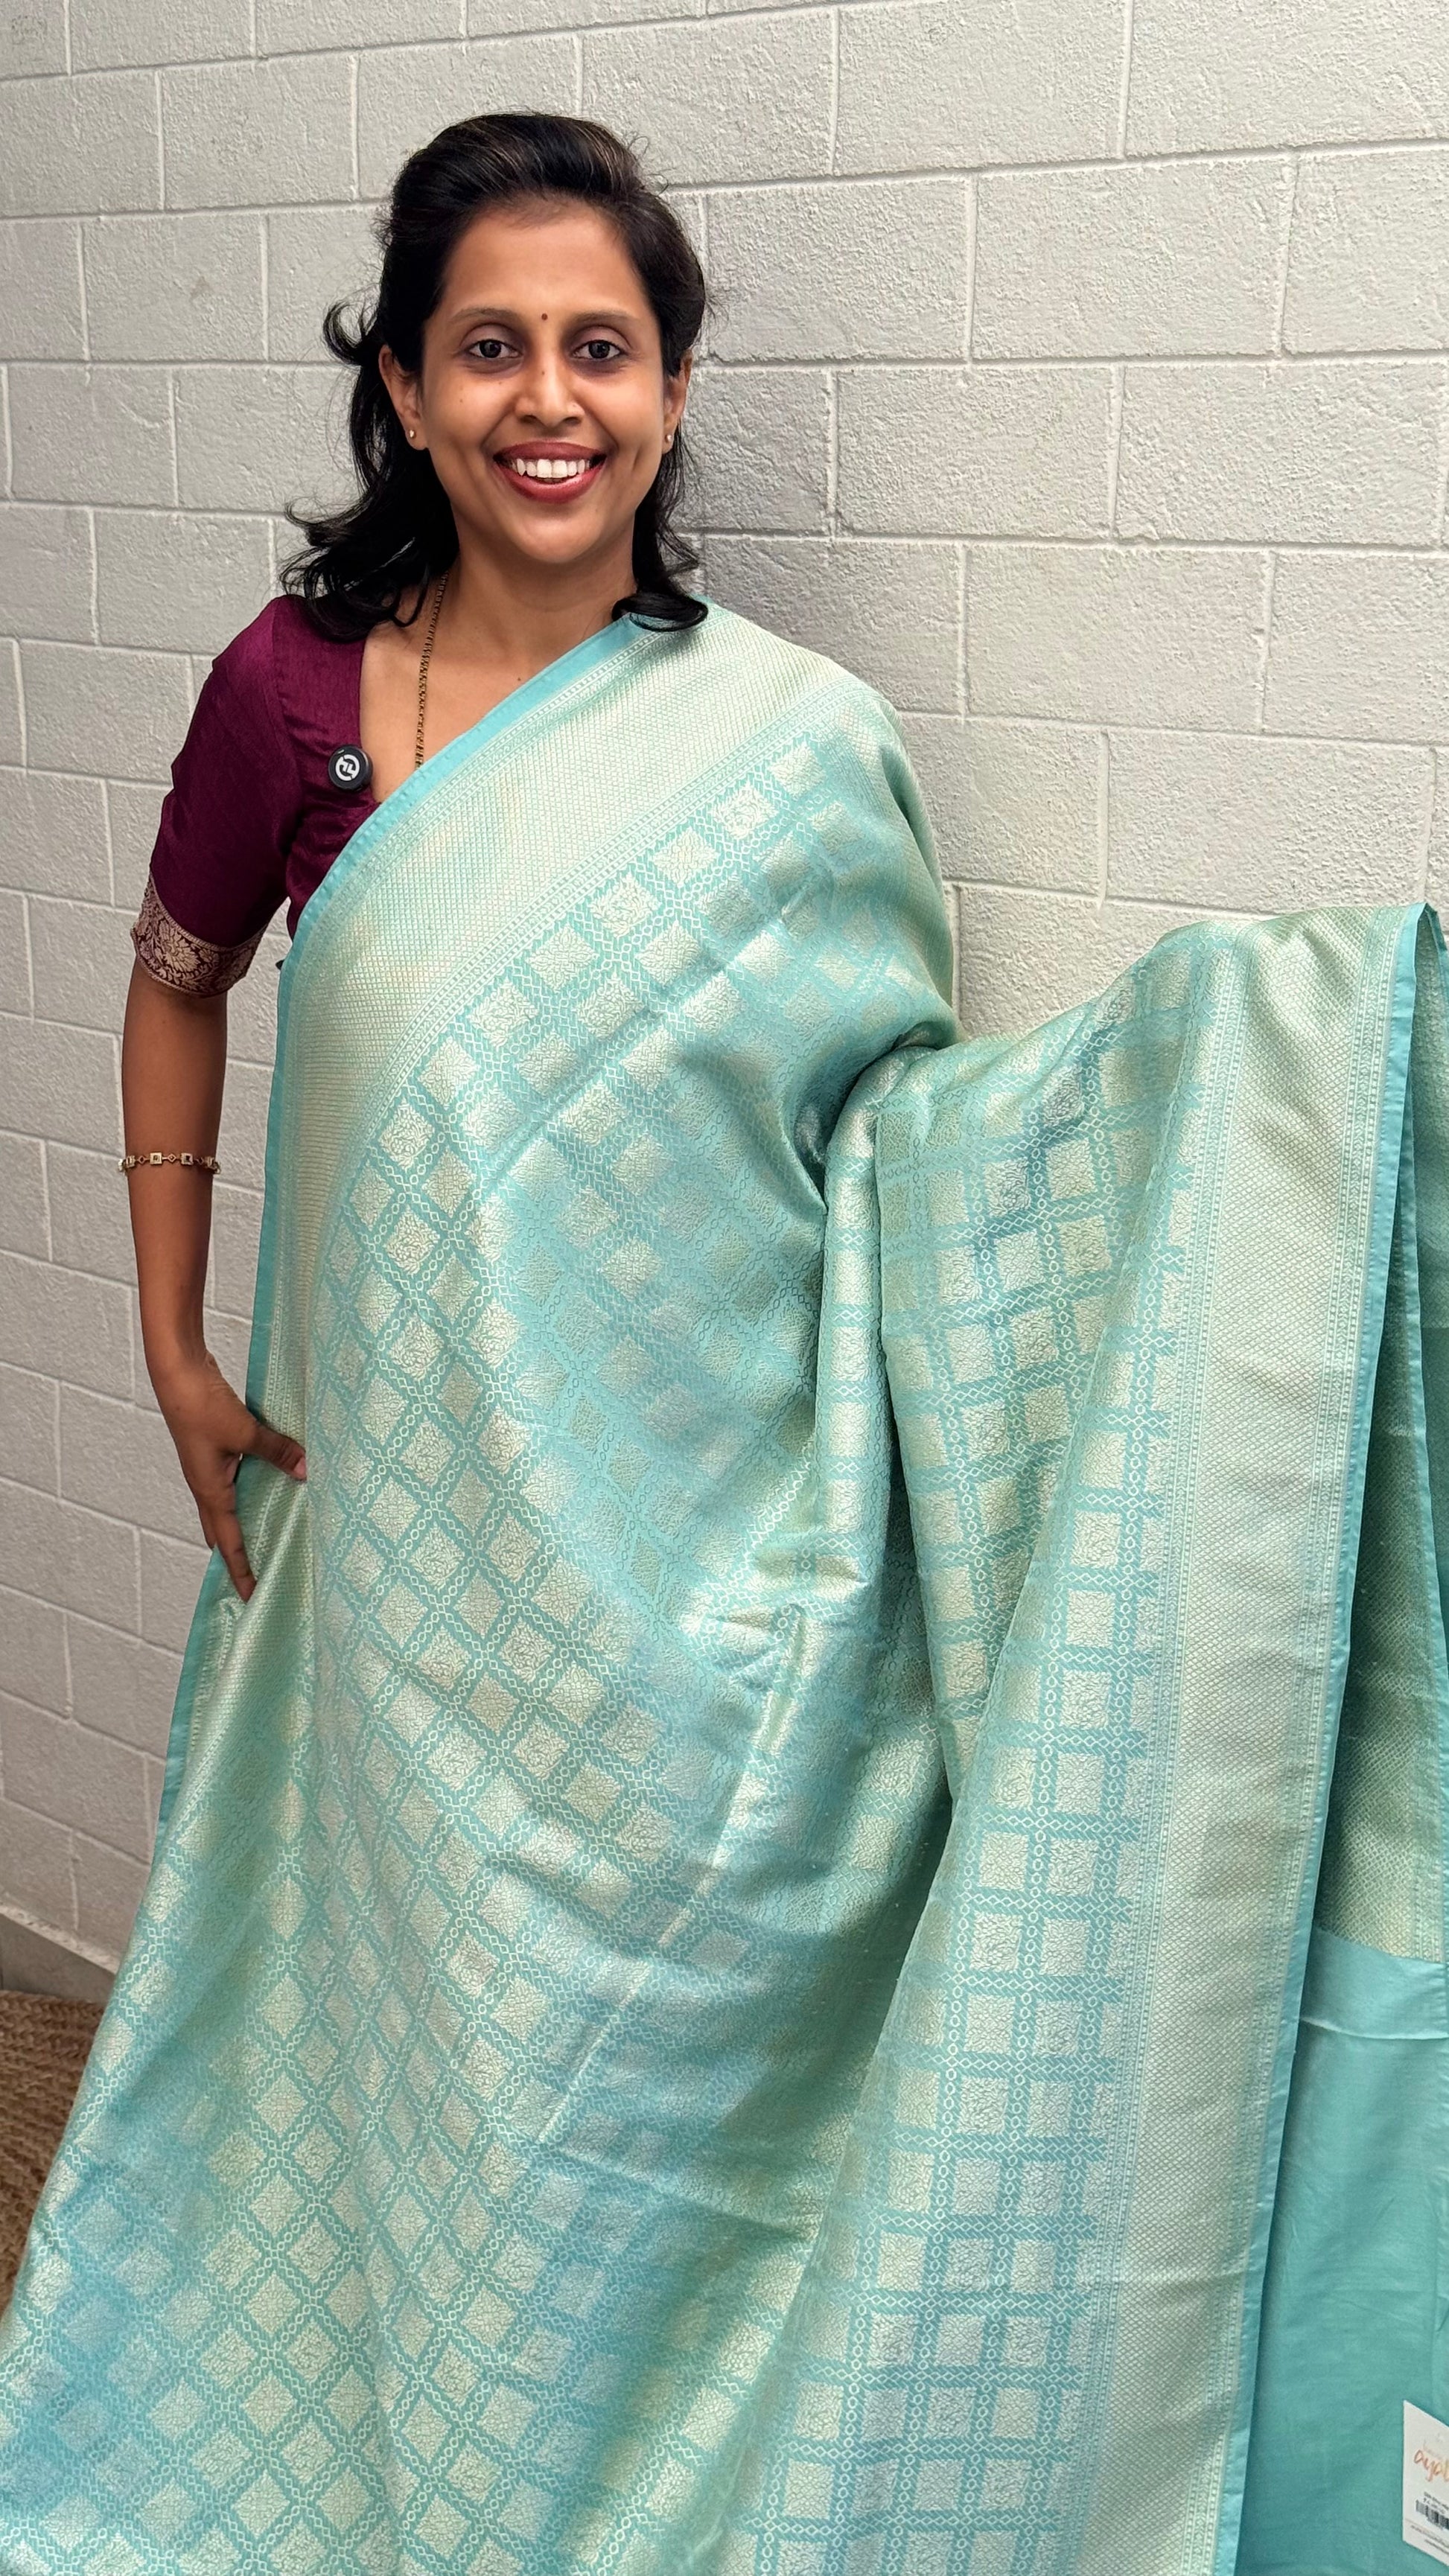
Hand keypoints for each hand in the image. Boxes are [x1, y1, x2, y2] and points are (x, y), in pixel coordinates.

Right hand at [153, 1348, 305, 1600]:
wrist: (176, 1373)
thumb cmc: (202, 1405)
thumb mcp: (245, 1432)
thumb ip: (278, 1452)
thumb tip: (306, 1472)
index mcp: (209, 1490)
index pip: (227, 1542)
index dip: (241, 1569)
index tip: (252, 1596)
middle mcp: (206, 1484)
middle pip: (221, 1531)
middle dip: (238, 1556)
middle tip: (258, 1579)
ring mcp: (208, 1468)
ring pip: (228, 1506)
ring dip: (245, 1523)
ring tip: (271, 1538)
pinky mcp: (215, 1449)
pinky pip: (234, 1481)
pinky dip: (250, 1491)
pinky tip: (272, 1485)